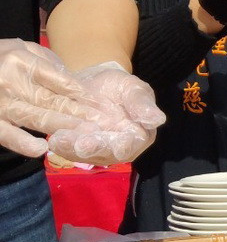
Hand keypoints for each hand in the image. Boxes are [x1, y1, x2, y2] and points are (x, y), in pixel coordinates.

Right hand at [0, 40, 99, 157]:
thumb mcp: (22, 48)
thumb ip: (47, 62)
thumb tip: (73, 83)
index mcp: (22, 61)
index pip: (61, 81)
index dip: (84, 95)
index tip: (104, 106)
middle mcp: (11, 82)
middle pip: (53, 101)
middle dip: (82, 114)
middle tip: (106, 124)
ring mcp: (0, 103)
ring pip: (36, 118)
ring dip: (64, 127)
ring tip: (88, 135)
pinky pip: (7, 135)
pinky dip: (23, 143)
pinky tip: (42, 149)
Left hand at [47, 62, 164, 165]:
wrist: (94, 86)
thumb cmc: (118, 86)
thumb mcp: (133, 88)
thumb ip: (142, 103)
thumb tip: (158, 119)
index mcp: (140, 135)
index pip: (131, 144)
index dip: (121, 145)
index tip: (111, 145)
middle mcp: (121, 148)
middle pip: (107, 153)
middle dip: (92, 149)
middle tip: (78, 144)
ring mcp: (99, 151)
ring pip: (86, 155)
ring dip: (72, 150)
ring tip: (58, 140)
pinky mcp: (79, 150)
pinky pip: (71, 152)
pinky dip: (62, 147)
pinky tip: (53, 139)